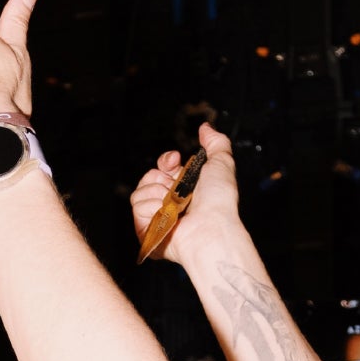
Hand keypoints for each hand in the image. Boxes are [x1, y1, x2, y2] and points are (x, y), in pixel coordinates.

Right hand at [129, 122, 243, 276]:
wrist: (212, 226)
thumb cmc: (219, 199)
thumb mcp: (222, 162)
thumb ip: (215, 142)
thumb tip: (205, 127)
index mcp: (183, 190)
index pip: (161, 169)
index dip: (165, 162)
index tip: (175, 159)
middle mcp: (169, 205)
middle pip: (147, 178)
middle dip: (160, 177)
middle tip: (176, 187)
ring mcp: (157, 219)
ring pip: (139, 193)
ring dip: (157, 193)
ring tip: (175, 205)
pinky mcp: (147, 233)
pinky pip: (137, 209)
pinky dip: (152, 209)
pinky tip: (168, 216)